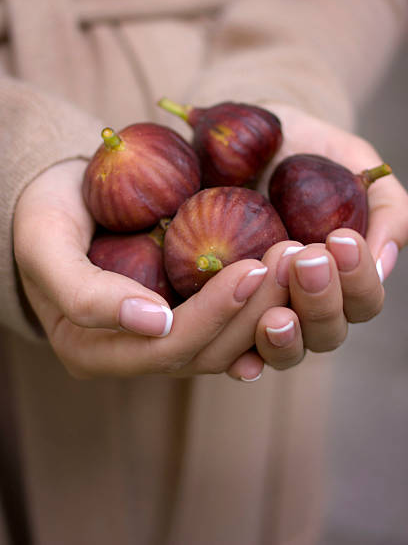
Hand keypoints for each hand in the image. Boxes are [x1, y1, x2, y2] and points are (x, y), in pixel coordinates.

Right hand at [13, 159, 289, 379]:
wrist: (59, 200)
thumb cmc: (44, 218)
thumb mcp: (45, 246)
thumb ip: (85, 293)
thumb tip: (153, 321)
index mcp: (96, 351)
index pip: (167, 346)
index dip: (213, 313)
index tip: (252, 267)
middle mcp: (136, 355)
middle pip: (208, 350)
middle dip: (254, 309)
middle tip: (292, 258)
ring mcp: (167, 339)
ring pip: (230, 342)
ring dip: (270, 305)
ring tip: (301, 259)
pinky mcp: (190, 316)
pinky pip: (236, 324)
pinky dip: (266, 301)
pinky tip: (293, 274)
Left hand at [250, 103, 407, 369]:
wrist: (237, 136)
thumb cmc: (301, 148)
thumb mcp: (350, 160)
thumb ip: (383, 205)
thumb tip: (384, 262)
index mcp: (343, 273)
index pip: (363, 298)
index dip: (358, 278)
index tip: (339, 239)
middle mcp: (307, 300)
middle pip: (329, 331)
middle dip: (322, 300)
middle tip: (305, 260)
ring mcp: (265, 310)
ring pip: (289, 350)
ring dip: (287, 338)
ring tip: (275, 317)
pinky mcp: (226, 313)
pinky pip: (235, 352)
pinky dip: (243, 361)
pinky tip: (239, 363)